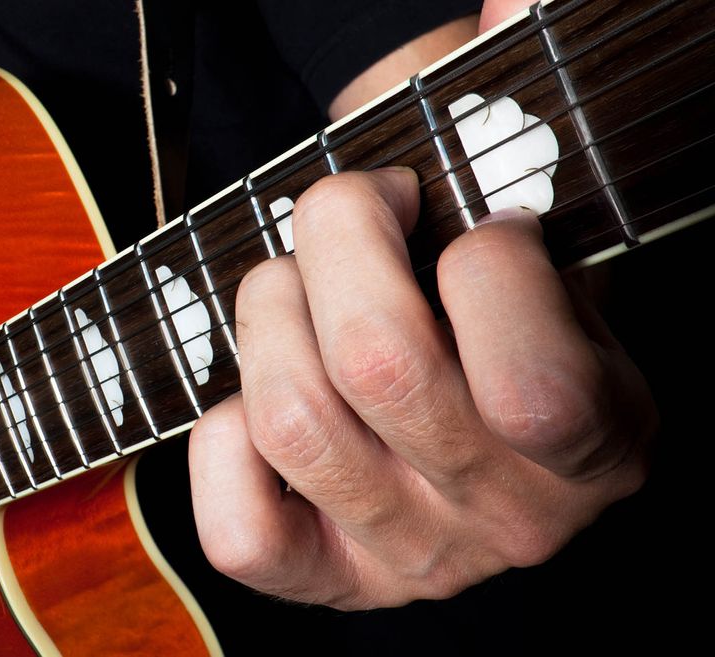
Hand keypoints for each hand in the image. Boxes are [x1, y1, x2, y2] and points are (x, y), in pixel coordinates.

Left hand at [187, 168, 653, 607]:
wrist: (478, 406)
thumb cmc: (503, 307)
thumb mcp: (549, 236)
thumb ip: (524, 135)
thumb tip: (503, 1)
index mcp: (601, 440)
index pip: (532, 383)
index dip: (485, 264)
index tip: (470, 226)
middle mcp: (510, 516)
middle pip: (378, 367)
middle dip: (338, 239)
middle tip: (349, 211)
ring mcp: (413, 558)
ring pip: (292, 422)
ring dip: (267, 314)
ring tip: (291, 288)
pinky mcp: (325, 580)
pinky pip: (240, 531)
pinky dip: (220, 444)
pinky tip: (255, 399)